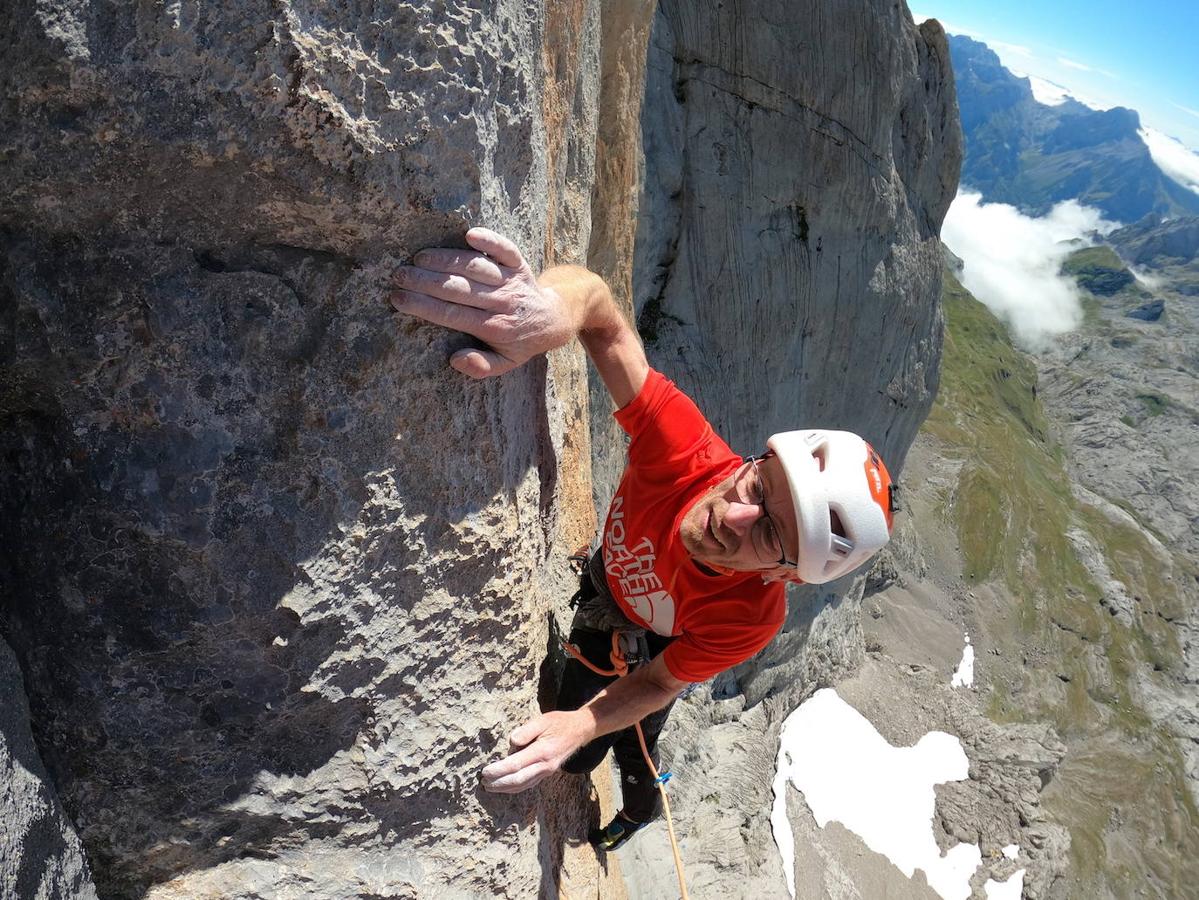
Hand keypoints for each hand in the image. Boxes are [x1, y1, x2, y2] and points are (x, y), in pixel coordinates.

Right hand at [390, 227, 574, 377]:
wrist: (553, 319)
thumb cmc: (520, 342)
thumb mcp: (505, 364)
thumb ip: (482, 367)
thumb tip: (455, 359)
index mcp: (496, 328)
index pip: (452, 315)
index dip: (422, 306)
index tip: (397, 298)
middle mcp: (503, 302)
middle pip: (458, 289)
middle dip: (424, 281)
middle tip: (398, 275)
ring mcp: (512, 280)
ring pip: (475, 267)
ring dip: (445, 260)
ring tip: (418, 259)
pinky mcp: (519, 263)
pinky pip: (505, 249)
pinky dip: (490, 241)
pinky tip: (469, 235)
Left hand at [480, 710, 593, 793]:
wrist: (580, 731)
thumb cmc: (559, 723)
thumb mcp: (543, 720)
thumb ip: (527, 730)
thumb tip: (512, 741)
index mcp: (542, 752)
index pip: (516, 765)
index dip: (499, 770)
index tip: (485, 771)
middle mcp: (545, 765)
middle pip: (518, 780)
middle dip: (499, 783)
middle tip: (483, 782)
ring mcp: (547, 771)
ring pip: (523, 785)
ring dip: (505, 788)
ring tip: (489, 787)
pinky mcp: (547, 772)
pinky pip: (529, 784)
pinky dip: (515, 787)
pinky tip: (506, 786)